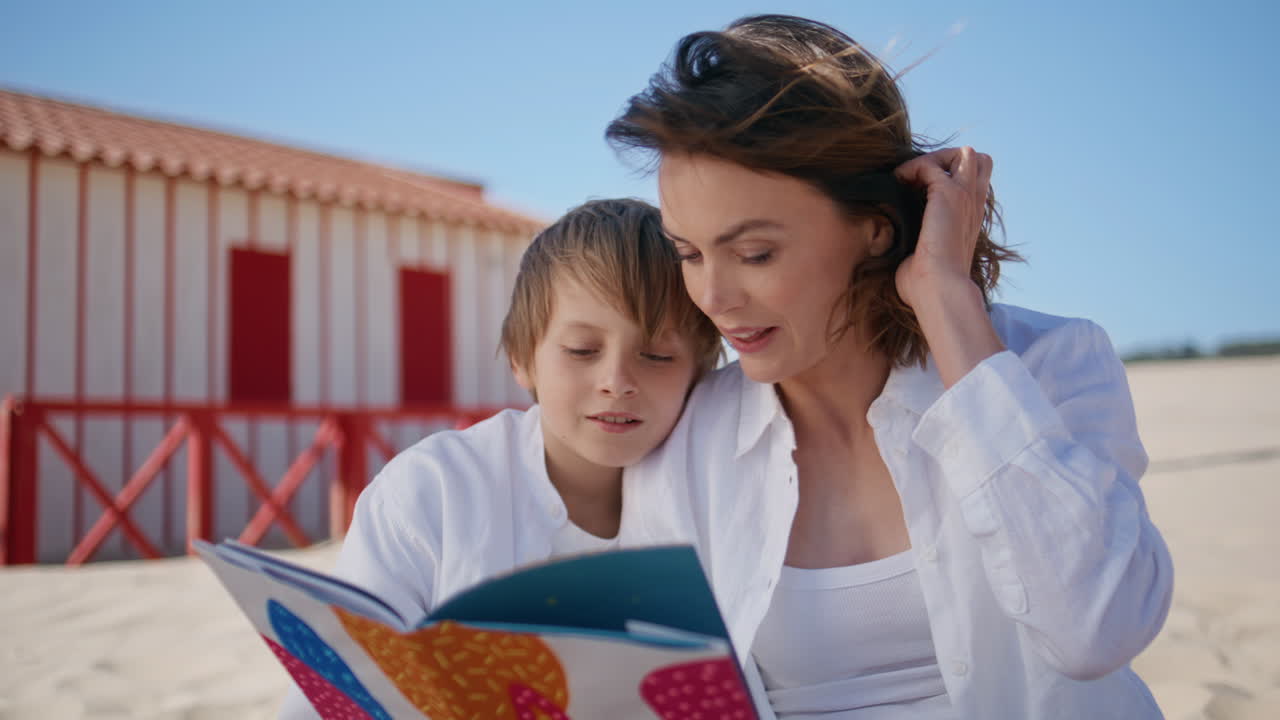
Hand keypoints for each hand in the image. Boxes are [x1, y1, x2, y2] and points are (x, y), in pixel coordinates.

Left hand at [892, 147, 992, 308]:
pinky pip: (931, 164)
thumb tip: (894, 243)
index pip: (976, 181)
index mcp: (971, 218)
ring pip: (963, 154)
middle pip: (978, 160)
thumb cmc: (928, 285)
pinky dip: (912, 168)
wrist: (939, 290)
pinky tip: (899, 184)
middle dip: (947, 160)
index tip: (921, 190)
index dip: (952, 175)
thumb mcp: (927, 257)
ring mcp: (965, 197)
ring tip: (909, 179)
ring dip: (932, 160)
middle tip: (919, 179)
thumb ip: (920, 243)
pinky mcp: (949, 194)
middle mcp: (973, 204)